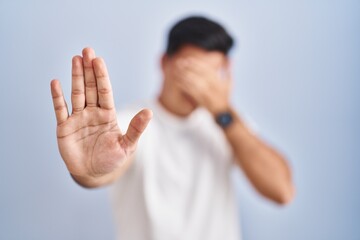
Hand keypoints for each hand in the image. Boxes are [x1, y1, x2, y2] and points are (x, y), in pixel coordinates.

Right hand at [50, 48, 151, 184]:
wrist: (93, 173)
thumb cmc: (112, 159)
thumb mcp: (127, 145)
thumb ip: (136, 129)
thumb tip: (149, 112)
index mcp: (107, 114)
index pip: (104, 91)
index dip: (102, 76)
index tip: (99, 61)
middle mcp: (92, 112)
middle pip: (90, 87)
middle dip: (88, 70)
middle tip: (87, 51)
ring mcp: (78, 118)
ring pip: (76, 94)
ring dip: (75, 77)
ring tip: (75, 59)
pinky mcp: (64, 127)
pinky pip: (60, 109)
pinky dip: (57, 97)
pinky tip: (55, 83)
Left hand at [174, 57, 231, 114]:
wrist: (223, 113)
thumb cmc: (225, 97)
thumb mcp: (229, 84)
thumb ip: (229, 71)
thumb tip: (230, 58)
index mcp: (219, 82)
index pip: (207, 70)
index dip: (197, 64)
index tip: (188, 59)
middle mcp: (214, 88)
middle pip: (199, 75)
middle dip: (189, 68)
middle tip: (180, 62)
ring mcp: (208, 95)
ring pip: (194, 83)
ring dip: (185, 76)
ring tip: (176, 71)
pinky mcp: (201, 102)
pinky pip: (191, 93)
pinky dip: (184, 87)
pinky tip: (178, 82)